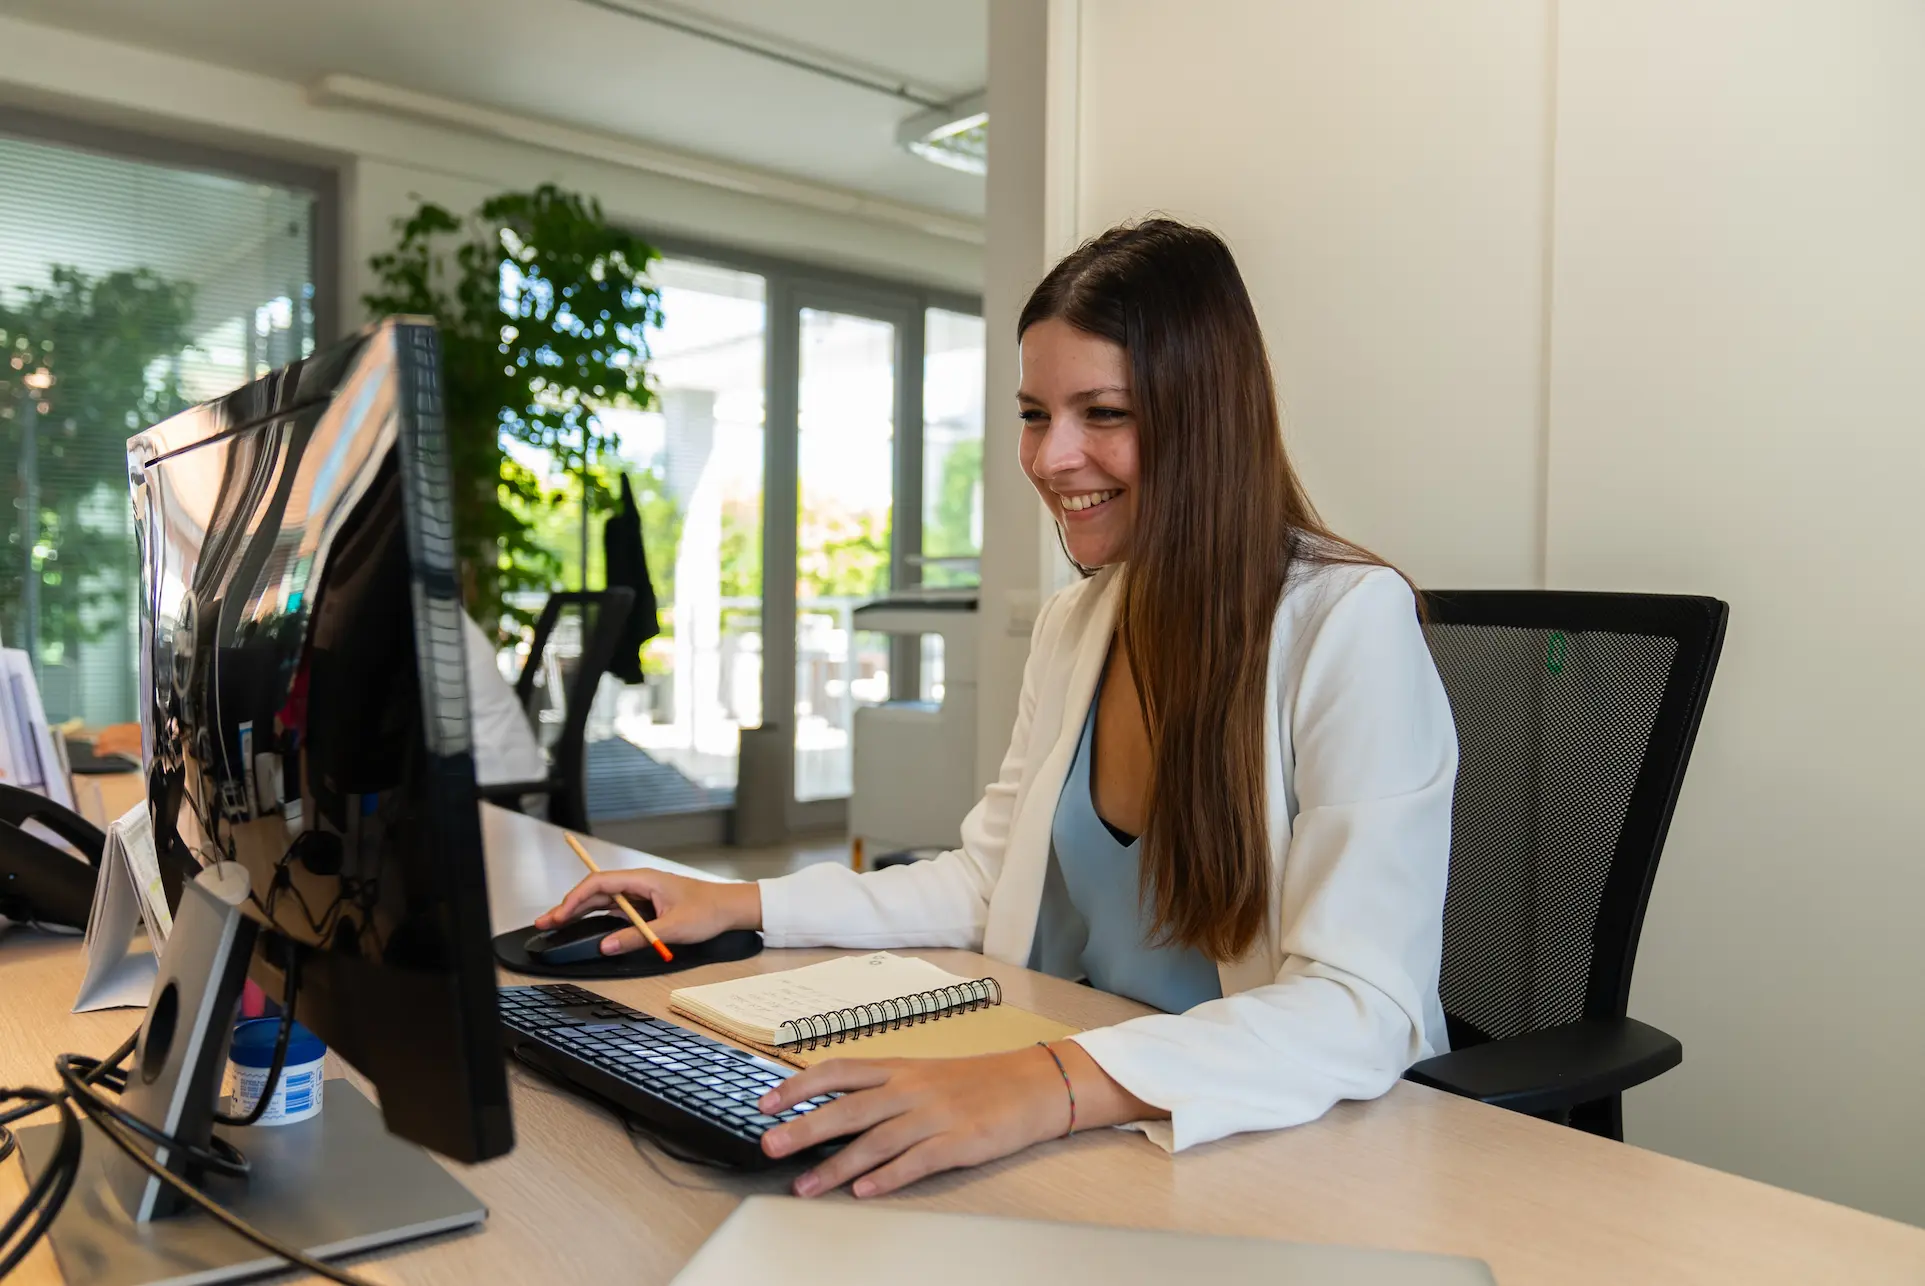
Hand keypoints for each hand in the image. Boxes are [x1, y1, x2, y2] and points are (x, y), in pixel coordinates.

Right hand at [535, 870, 760, 954]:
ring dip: (580, 911)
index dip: (576, 898)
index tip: (560, 914)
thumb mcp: (672, 928)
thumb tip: (606, 946)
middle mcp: (639, 883)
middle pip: (596, 891)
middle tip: (546, 922)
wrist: (731, 908)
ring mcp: (641, 894)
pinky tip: (582, 926)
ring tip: (555, 924)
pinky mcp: (646, 906)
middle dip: (569, 905)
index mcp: (643, 879)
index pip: (600, 883)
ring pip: (603, 900)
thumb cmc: (708, 911)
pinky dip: (596, 917)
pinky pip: (615, 909)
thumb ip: (637, 938)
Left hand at [755, 1044, 1096, 1198]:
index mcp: (899, 1069)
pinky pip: (917, 1162)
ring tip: (805, 1187)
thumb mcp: (923, 1075)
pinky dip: (888, 1177)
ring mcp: (935, 1116)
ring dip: (836, 1167)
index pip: (839, 1071)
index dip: (798, 1085)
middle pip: (848, 1108)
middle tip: (769, 1145)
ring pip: (876, 1141)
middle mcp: (911, 1089)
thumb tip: (829, 1109)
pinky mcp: (959, 1142)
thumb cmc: (974, 1083)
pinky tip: (864, 1192)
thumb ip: (881, 1091)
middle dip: (804, 1128)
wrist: (1033, 1084)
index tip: (765, 1102)